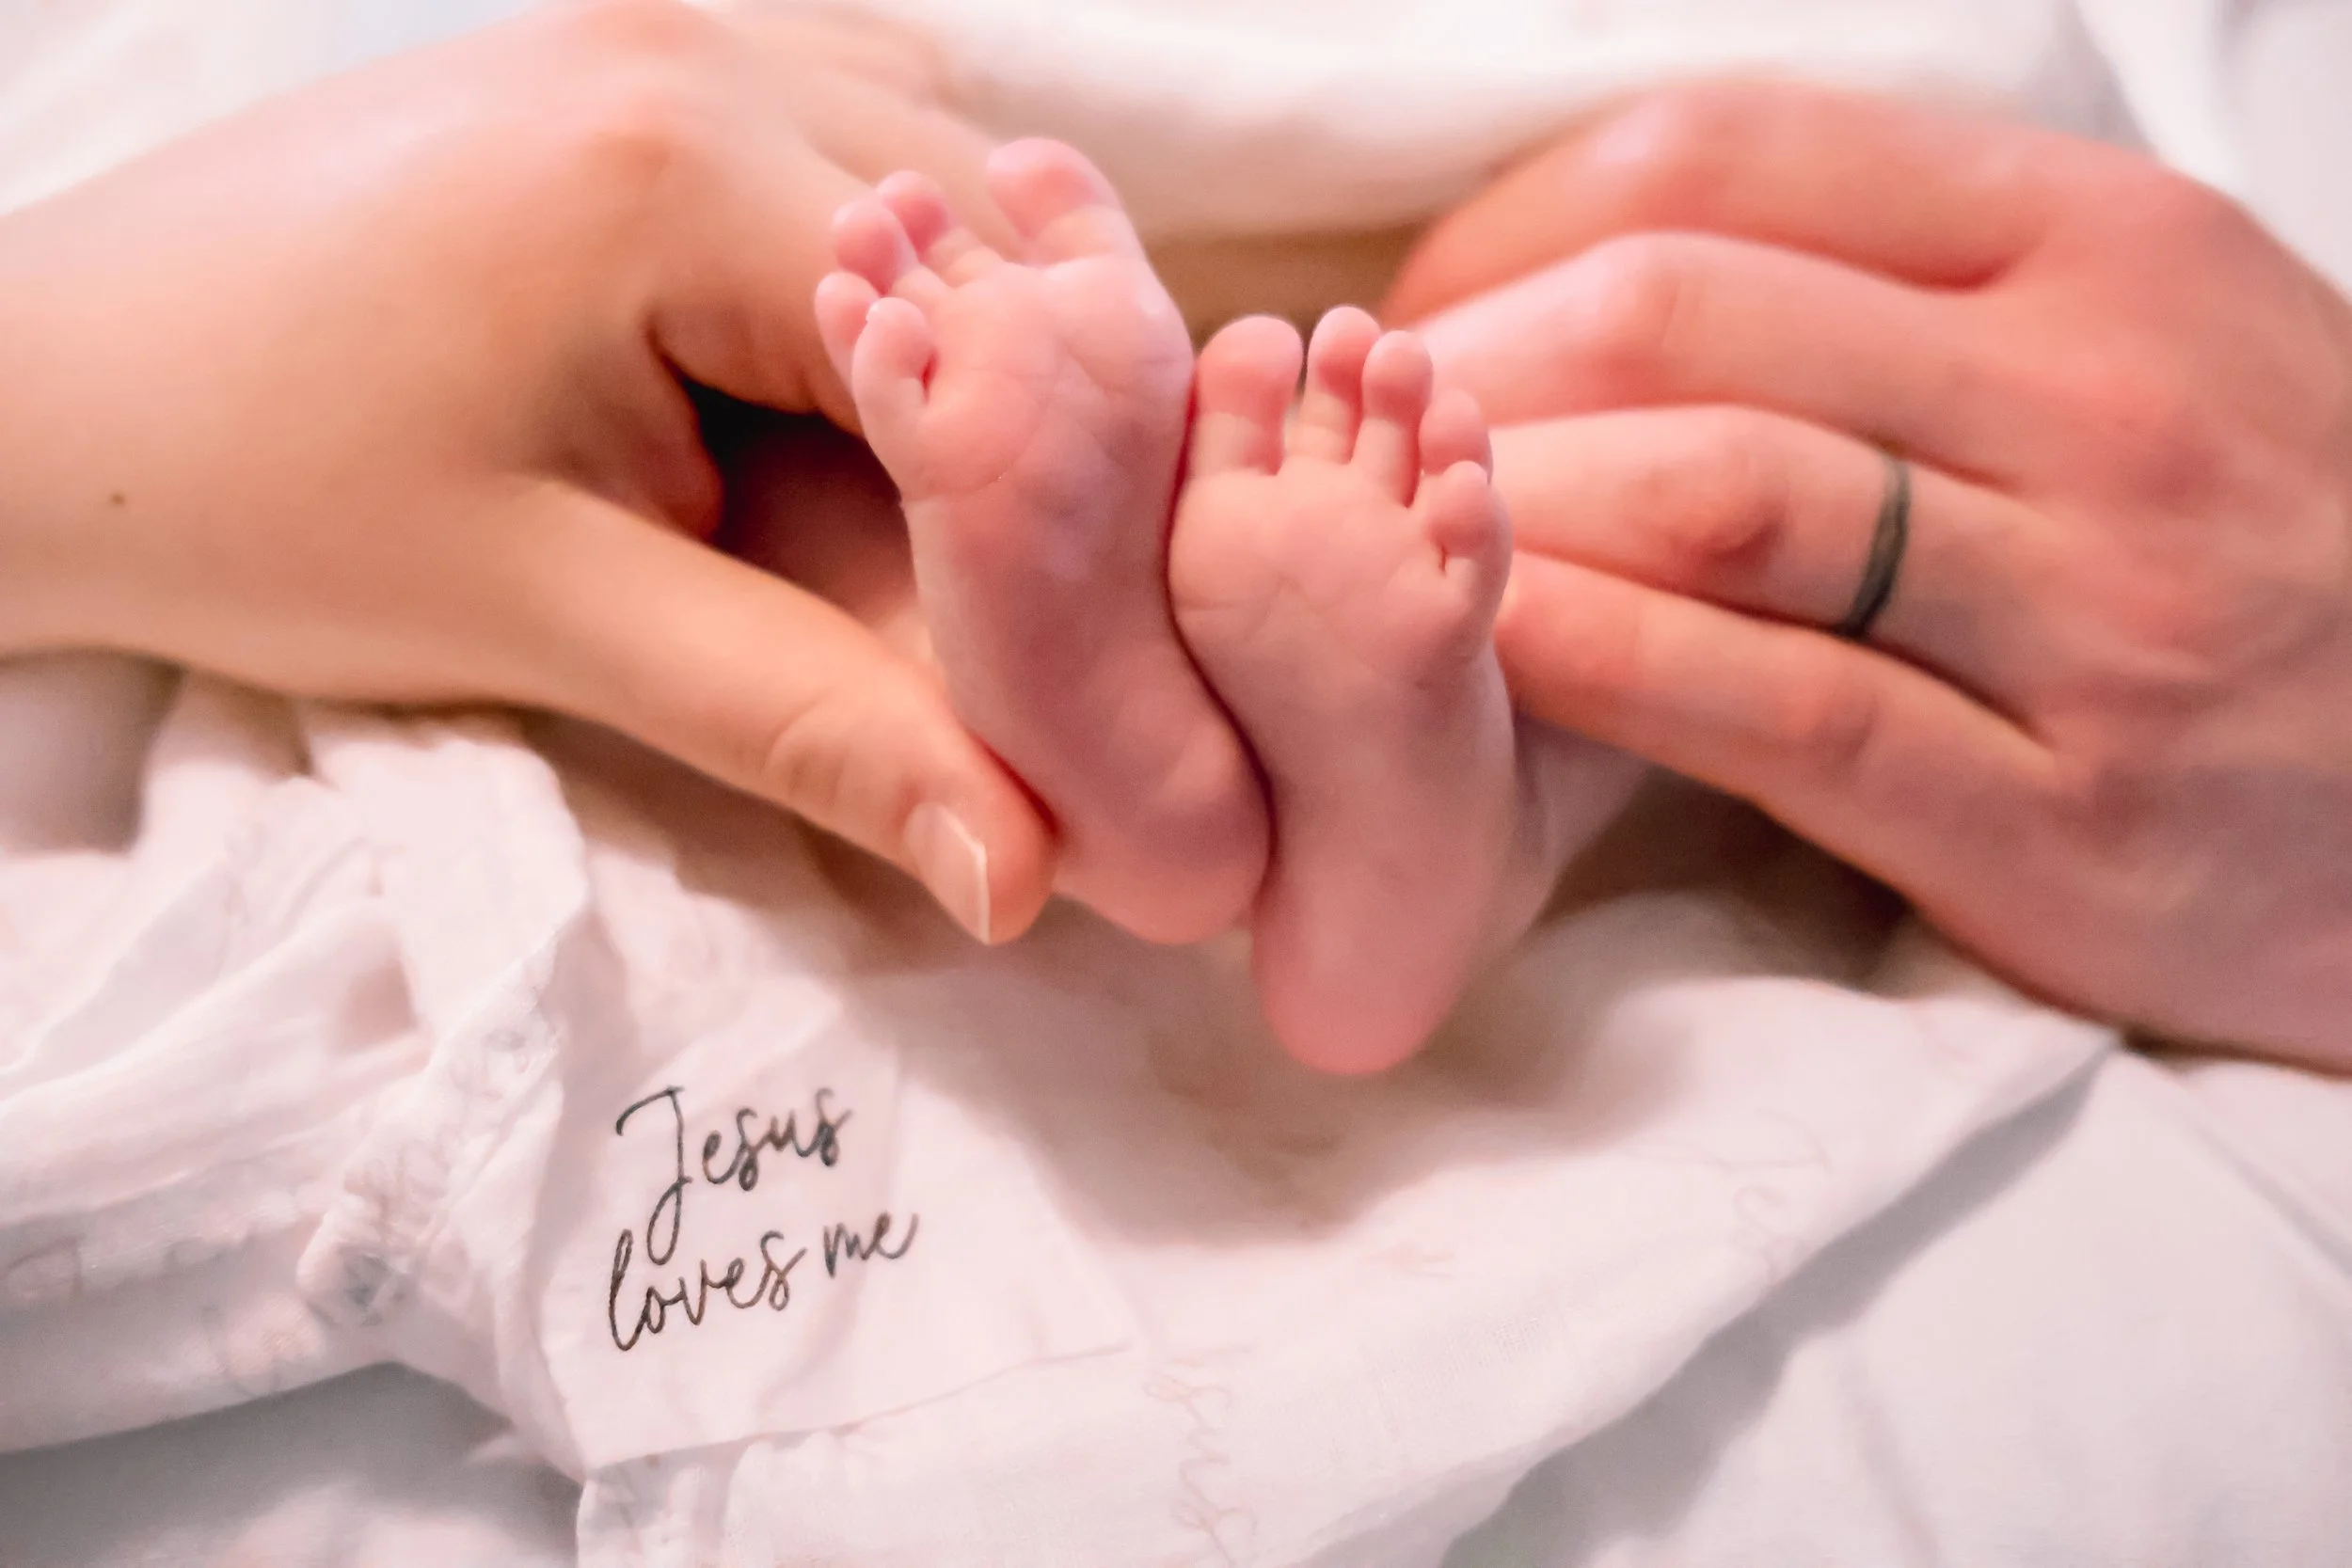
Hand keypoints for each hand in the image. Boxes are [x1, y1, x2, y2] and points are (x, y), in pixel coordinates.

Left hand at [0, 0, 1051, 942]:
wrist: (45, 394)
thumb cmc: (265, 503)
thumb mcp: (556, 619)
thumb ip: (812, 724)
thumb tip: (1023, 870)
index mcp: (682, 167)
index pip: (998, 333)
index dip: (1068, 503)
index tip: (1085, 643)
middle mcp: (698, 43)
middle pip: (998, 227)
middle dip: (1041, 409)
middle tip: (1025, 581)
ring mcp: (657, 19)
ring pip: (943, 156)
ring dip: (976, 314)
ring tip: (942, 477)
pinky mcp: (618, 46)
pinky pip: (845, 115)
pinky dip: (889, 243)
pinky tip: (847, 359)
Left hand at [1386, 83, 2351, 1069]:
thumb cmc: (2278, 541)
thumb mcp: (2154, 332)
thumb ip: (1917, 283)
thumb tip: (1627, 268)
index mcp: (2103, 245)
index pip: (1725, 156)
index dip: (1513, 221)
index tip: (1422, 305)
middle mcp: (2101, 399)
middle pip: (1682, 313)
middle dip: (1469, 367)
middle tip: (1367, 441)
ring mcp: (2090, 612)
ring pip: (1720, 496)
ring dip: (1509, 506)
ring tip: (1399, 541)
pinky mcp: (2061, 814)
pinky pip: (1780, 707)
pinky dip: (1601, 664)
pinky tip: (1494, 646)